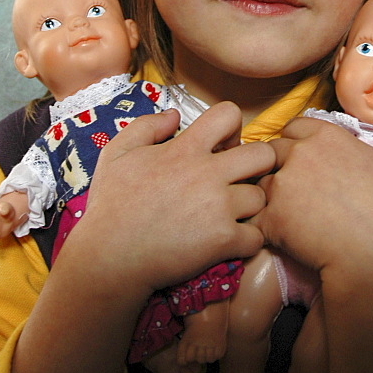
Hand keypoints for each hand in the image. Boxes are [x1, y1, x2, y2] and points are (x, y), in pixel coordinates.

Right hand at [71, 102, 273, 295]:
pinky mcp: (224, 241)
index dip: (231, 127)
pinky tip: (228, 241)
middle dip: (256, 164)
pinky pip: (257, 236)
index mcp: (185, 149)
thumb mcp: (116, 153)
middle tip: (237, 180)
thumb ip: (146, 126)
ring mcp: (219, 208)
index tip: (221, 146)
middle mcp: (207, 174)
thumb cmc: (111, 206)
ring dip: (250, 206)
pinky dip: (247, 241)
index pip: (229, 114)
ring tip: (229, 214)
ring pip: (261, 197)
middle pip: (264, 154)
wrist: (108, 258)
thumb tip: (175, 115)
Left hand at [253, 117, 372, 275]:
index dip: (297, 145)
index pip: (294, 127)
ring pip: (261, 184)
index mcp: (325, 136)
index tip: (309, 166)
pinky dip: (263, 227)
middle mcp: (299, 152)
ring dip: (269, 198)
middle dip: (280, 170)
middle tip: (297, 195)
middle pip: (273, 153)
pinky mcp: (270, 215)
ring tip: (290, 219)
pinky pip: (255, 216)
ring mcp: (281, 183)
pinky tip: (280, 239)